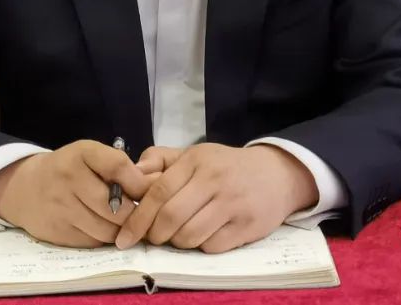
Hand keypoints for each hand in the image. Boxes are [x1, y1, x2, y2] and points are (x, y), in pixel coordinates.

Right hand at [0, 140, 153, 247]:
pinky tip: (105, 230)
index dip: (140, 182)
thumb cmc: (69, 169)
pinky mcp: (57, 232)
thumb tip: (157, 184)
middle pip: (115, 206)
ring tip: (127, 224)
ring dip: (122, 230)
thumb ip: (121, 167)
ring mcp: (61, 208)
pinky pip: (93, 242)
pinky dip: (104, 239)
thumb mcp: (91, 156)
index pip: (118, 166)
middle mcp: (69, 179)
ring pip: (106, 229)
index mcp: (81, 154)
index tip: (150, 192)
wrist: (24, 188)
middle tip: (145, 216)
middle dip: (134, 214)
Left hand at [115, 143, 317, 252]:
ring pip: (189, 236)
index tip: (124, 237)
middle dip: (154, 235)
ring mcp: (232, 203)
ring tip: (179, 235)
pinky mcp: (247, 225)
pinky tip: (204, 235)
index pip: (158, 192)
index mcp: (196, 160)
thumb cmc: (226, 166)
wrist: (276, 174)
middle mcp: (214, 180)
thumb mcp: (195, 154)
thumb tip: (131, 175)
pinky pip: (212, 246)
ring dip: (177, 243)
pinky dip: (201, 247)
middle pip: (171, 217)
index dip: (137, 218)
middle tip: (152, 238)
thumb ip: (160, 160)